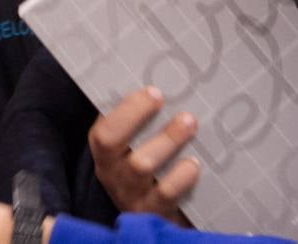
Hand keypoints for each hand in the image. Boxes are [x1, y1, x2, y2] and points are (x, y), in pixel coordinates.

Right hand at [89, 86, 198, 223]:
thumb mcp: (131, 147)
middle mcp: (111, 172)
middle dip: (137, 116)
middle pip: (114, 144)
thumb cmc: (144, 166)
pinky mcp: (152, 212)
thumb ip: (135, 122)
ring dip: (167, 141)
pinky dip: (181, 177)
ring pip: (142, 166)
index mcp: (103, 151)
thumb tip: (156, 85)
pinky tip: (194, 164)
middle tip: (173, 105)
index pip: (103, 129)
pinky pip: (165, 194)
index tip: (153, 91)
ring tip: (190, 124)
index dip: (127, 109)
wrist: (153, 213)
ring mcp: (130, 194)